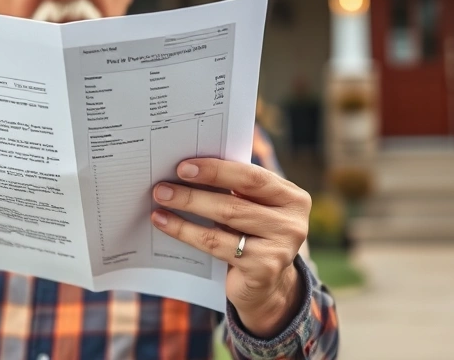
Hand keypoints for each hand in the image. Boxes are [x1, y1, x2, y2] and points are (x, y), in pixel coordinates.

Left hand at [150, 158, 311, 337]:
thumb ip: (235, 188)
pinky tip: (164, 223)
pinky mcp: (263, 269)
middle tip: (162, 186)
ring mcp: (281, 248)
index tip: (183, 166)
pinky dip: (186, 232)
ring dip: (187, 208)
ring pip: (224, 221)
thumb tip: (187, 168)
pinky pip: (215, 245)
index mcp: (292, 197)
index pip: (251, 177)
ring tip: (160, 200)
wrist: (267, 286)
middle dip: (194, 192)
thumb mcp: (253, 209)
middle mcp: (292, 222)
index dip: (216, 170)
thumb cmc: (253, 235)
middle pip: (234, 201)